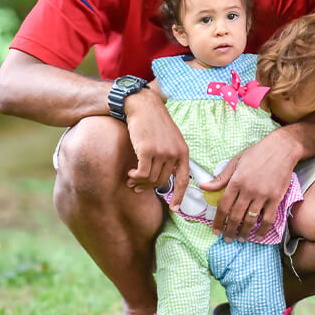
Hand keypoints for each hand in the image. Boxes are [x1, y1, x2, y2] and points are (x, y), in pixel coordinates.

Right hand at [124, 89, 189, 208]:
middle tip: (137, 187)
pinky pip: (142, 174)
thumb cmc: (154, 123)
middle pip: (162, 181)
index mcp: (183, 151)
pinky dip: (135, 177)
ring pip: (150, 179)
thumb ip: (170, 157)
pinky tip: (129, 173)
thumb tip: (162, 179)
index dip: (180, 196)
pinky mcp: (148, 151)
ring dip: (139, 182)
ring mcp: (162, 152)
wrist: (143, 106)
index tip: (174, 208)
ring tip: (130, 179)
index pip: (184, 179)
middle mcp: (175, 153)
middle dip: (148, 187)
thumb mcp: (170, 139)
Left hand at [200, 127, 297, 241]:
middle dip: (230, 230)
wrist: (281, 148)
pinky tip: (258, 236)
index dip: (218, 221)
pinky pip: (268, 218)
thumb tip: (204, 187)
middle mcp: (248, 189)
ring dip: (244, 232)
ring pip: (251, 220)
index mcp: (236, 180)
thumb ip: (221, 178)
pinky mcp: (276, 197)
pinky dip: (262, 230)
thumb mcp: (236, 162)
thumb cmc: (257, 153)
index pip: (223, 206)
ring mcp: (263, 194)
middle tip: (227, 239)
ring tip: (240, 239)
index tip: (215, 230)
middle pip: (236, 216)